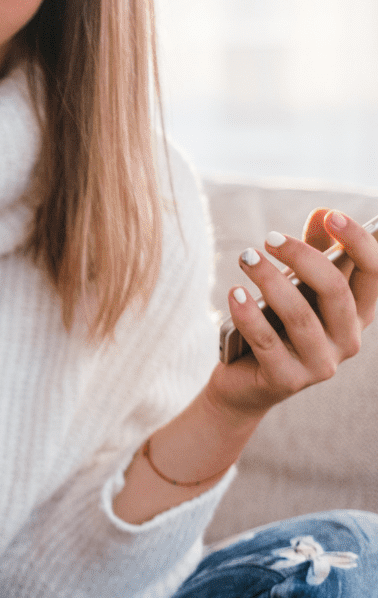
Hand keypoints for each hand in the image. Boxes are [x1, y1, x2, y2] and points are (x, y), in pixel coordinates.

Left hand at [210, 208, 377, 419]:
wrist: (243, 385)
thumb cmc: (275, 327)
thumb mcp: (297, 289)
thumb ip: (313, 253)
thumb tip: (323, 212)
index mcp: (358, 315)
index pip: (374, 274)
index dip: (359, 242)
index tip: (333, 216)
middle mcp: (348, 342)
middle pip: (334, 290)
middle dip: (301, 257)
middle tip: (268, 238)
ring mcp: (320, 365)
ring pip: (299, 315)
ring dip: (269, 281)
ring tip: (246, 257)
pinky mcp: (287, 380)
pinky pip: (266, 342)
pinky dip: (248, 315)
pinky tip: (234, 292)